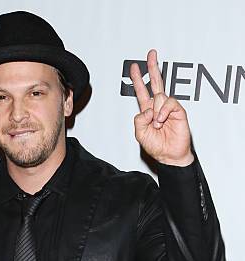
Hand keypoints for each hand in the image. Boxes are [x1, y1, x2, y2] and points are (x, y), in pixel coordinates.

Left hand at [130, 49, 193, 165]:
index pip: (142, 91)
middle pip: (155, 82)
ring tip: (157, 125)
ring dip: (156, 112)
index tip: (133, 67)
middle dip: (152, 67)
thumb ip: (139, 120)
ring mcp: (168, 108)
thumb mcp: (140, 134)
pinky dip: (163, 112)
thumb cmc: (156, 146)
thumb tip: (148, 109)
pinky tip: (162, 121)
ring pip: (159, 97)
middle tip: (151, 54)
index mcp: (147, 111)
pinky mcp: (178, 110)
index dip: (137, 79)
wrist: (170, 155)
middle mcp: (158, 107)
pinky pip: (168, 103)